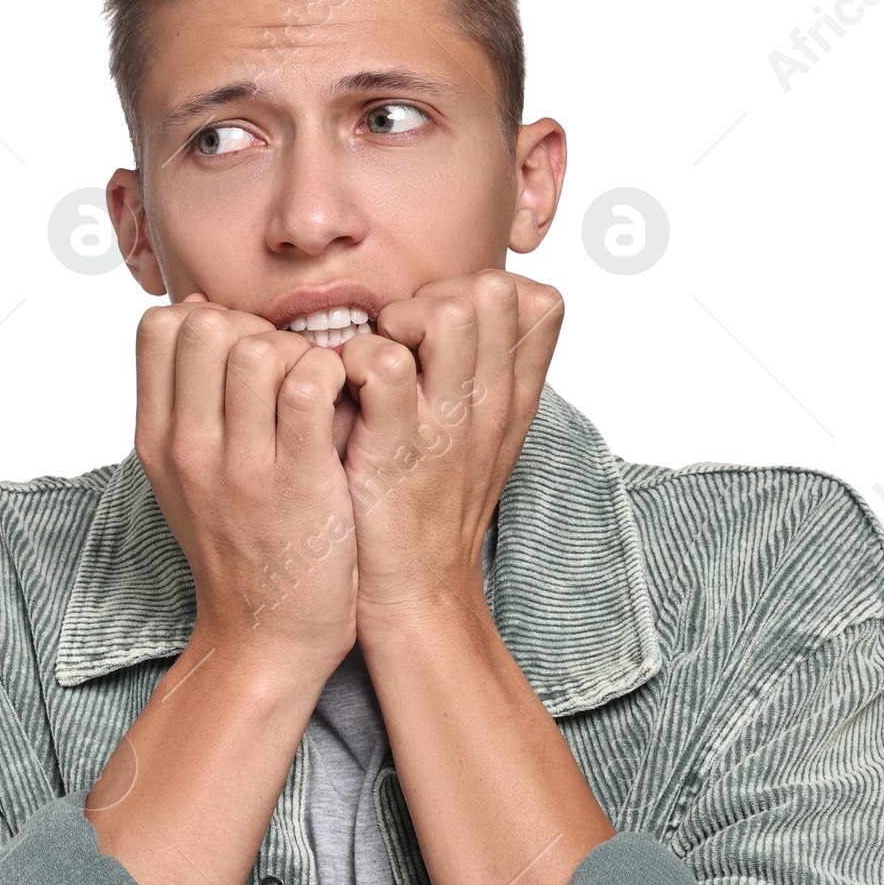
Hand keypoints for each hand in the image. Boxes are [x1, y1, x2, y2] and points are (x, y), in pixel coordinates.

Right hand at [134, 293, 358, 683]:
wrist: (267, 637)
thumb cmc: (240, 549)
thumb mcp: (187, 475)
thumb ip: (189, 399)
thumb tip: (199, 308)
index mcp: (157, 440)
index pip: (160, 326)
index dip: (210, 319)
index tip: (243, 355)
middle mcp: (188, 448)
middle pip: (206, 323)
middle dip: (256, 329)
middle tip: (286, 371)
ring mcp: (241, 465)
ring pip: (259, 347)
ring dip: (300, 353)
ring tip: (317, 392)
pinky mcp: (298, 480)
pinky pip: (310, 383)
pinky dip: (334, 376)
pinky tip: (342, 406)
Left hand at [337, 269, 563, 640]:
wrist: (419, 595)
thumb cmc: (435, 514)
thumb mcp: (487, 442)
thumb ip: (492, 378)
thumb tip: (477, 313)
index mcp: (514, 399)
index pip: (538, 299)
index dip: (481, 290)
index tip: (441, 327)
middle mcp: (490, 403)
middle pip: (489, 290)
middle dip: (431, 297)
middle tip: (398, 341)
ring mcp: (448, 423)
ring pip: (446, 314)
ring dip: (395, 321)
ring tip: (373, 362)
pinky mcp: (397, 445)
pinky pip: (384, 361)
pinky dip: (353, 360)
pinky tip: (345, 391)